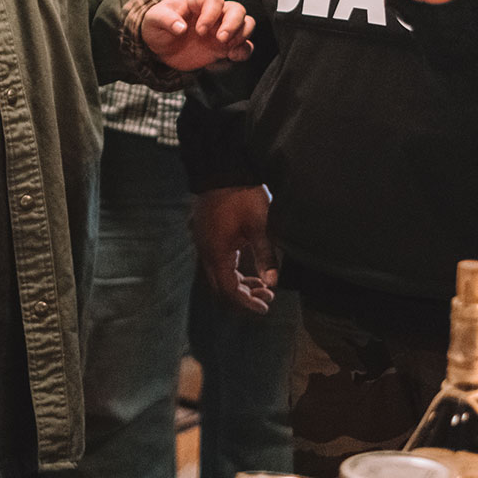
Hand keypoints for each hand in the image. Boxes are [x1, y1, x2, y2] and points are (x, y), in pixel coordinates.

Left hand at [141, 0, 255, 70]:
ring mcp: (223, 28)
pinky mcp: (226, 46)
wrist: (160, 46)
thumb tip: (180, 27)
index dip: (210, 14)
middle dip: (233, 24)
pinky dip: (244, 51)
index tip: (200, 31)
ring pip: (246, 23)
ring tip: (227, 49)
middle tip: (220, 39)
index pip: (214, 0)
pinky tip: (232, 57)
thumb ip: (165, 19)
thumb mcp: (154, 20)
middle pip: (237, 9)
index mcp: (198, 1)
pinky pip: (245, 45)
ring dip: (242, 35)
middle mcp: (215, 12)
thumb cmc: (158, 26)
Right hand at [192, 185, 277, 313]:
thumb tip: (273, 282)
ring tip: (263, 285)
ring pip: (219, 276)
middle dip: (244, 297)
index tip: (265, 307)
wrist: (223, 170)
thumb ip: (266, 255)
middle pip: (221, 288)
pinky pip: (218, 264)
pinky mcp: (207, 237)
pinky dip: (233, 272)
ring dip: (239, 285)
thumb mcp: (260, 225)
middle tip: (267, 297)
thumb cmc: (242, 196)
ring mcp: (204, 244)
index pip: (229, 290)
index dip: (247, 303)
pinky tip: (249, 270)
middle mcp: (206, 252)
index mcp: (217, 253)